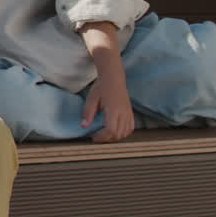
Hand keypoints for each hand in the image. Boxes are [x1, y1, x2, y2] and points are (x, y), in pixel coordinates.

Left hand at [79, 21, 133, 142]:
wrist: (113, 78)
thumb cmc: (101, 87)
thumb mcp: (91, 99)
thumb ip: (88, 113)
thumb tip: (84, 126)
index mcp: (113, 110)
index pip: (110, 130)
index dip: (102, 137)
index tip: (94, 138)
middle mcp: (123, 113)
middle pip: (118, 134)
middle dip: (107, 138)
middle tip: (97, 136)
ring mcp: (128, 113)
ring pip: (125, 132)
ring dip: (115, 137)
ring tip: (105, 134)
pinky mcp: (130, 112)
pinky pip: (131, 127)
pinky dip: (124, 133)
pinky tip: (115, 130)